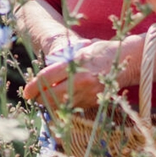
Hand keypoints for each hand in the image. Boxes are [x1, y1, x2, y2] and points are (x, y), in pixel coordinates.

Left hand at [22, 38, 136, 109]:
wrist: (129, 61)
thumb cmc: (102, 51)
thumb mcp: (81, 50)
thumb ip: (64, 61)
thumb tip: (46, 71)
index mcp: (77, 64)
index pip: (48, 78)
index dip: (34, 87)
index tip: (26, 92)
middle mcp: (82, 80)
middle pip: (51, 95)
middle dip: (39, 98)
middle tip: (33, 96)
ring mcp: (89, 93)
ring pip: (61, 104)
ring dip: (50, 103)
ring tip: (45, 98)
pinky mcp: (94, 101)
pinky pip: (73, 107)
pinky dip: (63, 105)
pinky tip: (60, 100)